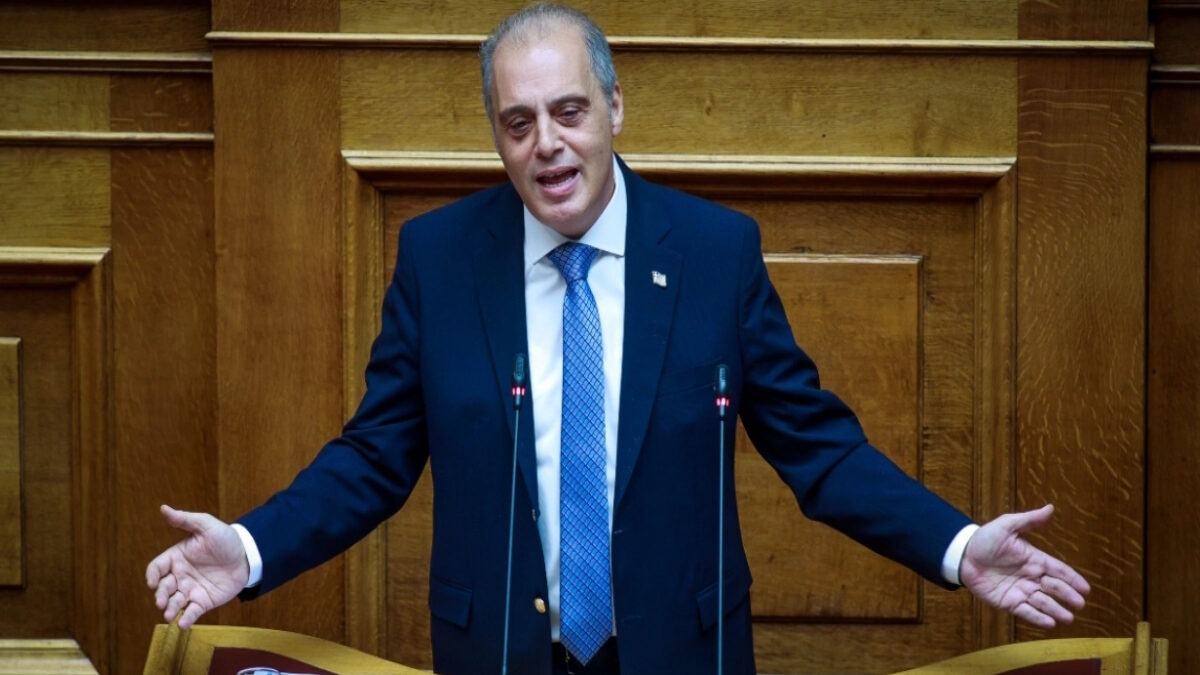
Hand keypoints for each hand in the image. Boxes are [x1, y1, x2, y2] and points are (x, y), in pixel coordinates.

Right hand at [145, 505, 249, 628]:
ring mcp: (190, 589)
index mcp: (176, 557)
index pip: (156, 567)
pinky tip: (182, 624)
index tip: (152, 582)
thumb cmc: (225, 539)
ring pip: (174, 602)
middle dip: (160, 596)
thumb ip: (185, 519)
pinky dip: (186, 619)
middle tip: (161, 602)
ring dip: (169, 609)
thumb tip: (163, 508)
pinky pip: (191, 612)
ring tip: (169, 615)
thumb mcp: (206, 525)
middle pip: (163, 588)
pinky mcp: (203, 601)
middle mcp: (180, 575)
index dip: (151, 575)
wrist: (248, 555)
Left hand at [960, 504, 1090, 628]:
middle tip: (1080, 604)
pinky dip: (1038, 618)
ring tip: (1068, 618)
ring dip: (1056, 610)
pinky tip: (1049, 623)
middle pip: (1054, 588)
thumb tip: (1050, 508)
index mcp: (1034, 559)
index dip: (1073, 579)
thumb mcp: (1006, 525)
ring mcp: (1020, 591)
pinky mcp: (1008, 602)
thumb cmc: (984, 539)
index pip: (1059, 570)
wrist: (961, 555)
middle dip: (1068, 596)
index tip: (1086, 589)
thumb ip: (1028, 520)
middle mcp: (1031, 577)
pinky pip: (1025, 612)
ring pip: (1042, 602)